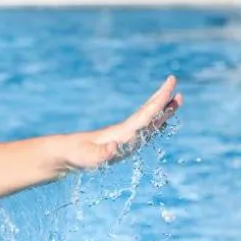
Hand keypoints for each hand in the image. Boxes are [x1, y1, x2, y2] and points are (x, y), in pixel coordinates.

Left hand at [67, 75, 182, 170]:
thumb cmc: (76, 156)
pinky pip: (144, 130)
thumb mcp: (88, 158)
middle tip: (174, 82)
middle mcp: (125, 131)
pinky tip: (161, 122)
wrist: (65, 154)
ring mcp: (125, 136)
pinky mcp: (122, 142)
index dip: (159, 101)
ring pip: (148, 120)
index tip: (170, 84)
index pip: (145, 114)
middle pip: (148, 112)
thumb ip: (102, 154)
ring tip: (176, 100)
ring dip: (162, 110)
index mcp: (122, 132)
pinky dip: (155, 123)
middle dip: (163, 99)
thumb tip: (115, 147)